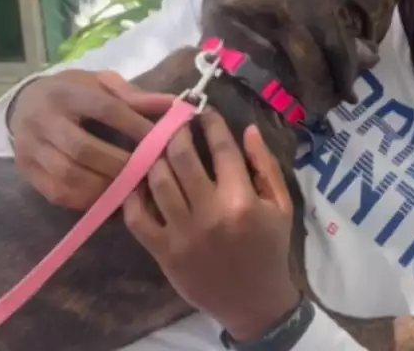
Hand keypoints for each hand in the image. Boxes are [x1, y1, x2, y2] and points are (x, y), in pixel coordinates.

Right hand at [9, 69, 174, 209]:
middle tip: (148, 172)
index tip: (160, 140)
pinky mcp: (26, 171)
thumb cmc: (72, 92)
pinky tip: (109, 199)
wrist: (24, 103)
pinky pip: (58, 193)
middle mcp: (42, 119)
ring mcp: (30, 148)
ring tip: (131, 189)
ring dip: (105, 186)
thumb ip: (134, 95)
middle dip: (120, 163)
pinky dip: (87, 200)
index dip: (135, 126)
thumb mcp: (100, 83)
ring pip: (69, 175)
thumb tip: (173, 105)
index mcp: (66, 92)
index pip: (105, 109)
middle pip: (84, 148)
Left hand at [123, 107, 299, 341]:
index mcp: (242, 201)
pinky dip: (133, 196)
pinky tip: (138, 182)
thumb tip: (247, 129)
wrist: (254, 301)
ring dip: (154, 158)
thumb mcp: (281, 206)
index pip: (221, 149)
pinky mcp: (163, 252)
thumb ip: (265, 166)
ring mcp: (182, 234)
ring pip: (157, 182)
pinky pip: (137, 218)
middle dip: (176, 132)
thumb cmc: (270, 249)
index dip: (211, 124)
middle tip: (175, 124)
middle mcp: (209, 213)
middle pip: (182, 158)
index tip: (204, 112)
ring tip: (156, 148)